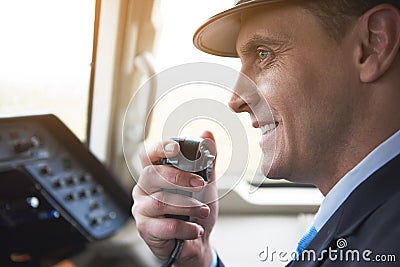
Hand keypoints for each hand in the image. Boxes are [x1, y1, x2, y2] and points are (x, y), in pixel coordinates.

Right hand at [132, 131, 217, 266]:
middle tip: (200, 184)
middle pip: (152, 174)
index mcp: (156, 173)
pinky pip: (165, 225)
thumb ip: (206, 159)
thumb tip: (207, 133)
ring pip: (160, 201)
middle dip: (179, 178)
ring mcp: (141, 208)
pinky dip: (186, 227)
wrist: (197, 241)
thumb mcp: (205, 183)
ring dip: (188, 206)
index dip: (160, 148)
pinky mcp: (145, 228)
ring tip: (204, 211)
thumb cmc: (196, 210)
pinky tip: (196, 229)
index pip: (149, 155)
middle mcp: (144, 188)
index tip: (176, 149)